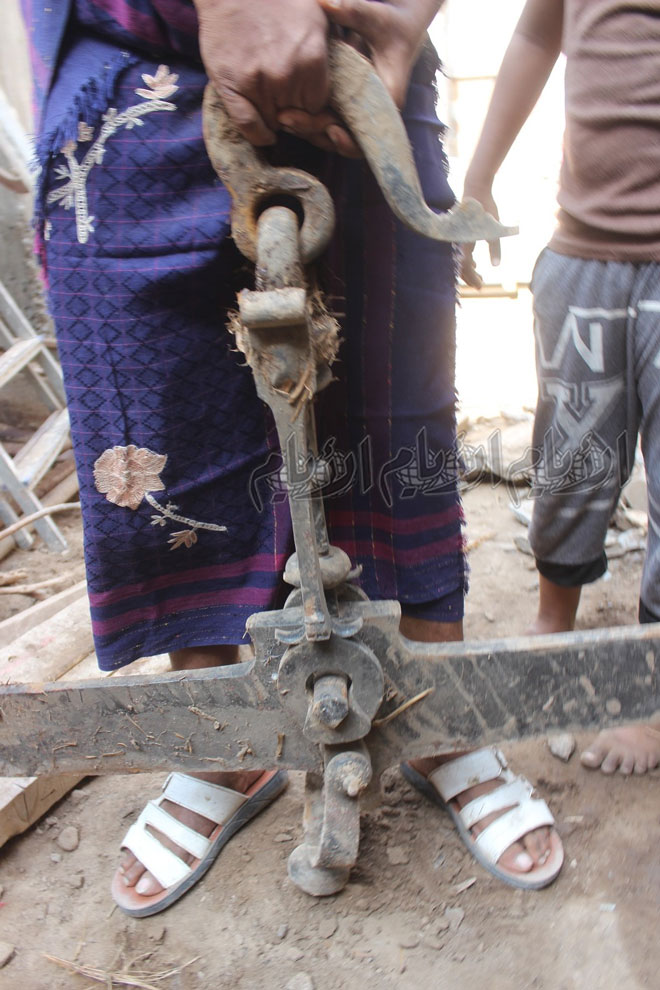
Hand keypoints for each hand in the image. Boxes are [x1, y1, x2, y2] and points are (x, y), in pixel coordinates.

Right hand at [193, 0, 329, 145]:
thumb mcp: (317, 15)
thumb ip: (333, 46)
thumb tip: (349, 80)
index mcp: (312, 58)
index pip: (319, 106)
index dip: (312, 108)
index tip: (305, 104)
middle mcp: (288, 74)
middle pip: (298, 117)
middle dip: (294, 114)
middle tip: (286, 102)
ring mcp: (259, 81)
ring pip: (275, 123)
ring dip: (274, 119)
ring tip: (271, 102)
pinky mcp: (233, 84)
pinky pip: (249, 126)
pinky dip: (258, 134)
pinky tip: (264, 132)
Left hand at [277, 0, 439, 153]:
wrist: (397, 22)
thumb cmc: (390, 20)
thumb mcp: (375, 16)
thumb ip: (353, 11)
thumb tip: (326, 1)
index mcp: (387, 99)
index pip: (370, 134)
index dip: (350, 140)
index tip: (329, 129)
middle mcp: (373, 112)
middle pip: (344, 139)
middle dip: (315, 131)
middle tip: (286, 119)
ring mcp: (358, 111)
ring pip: (332, 134)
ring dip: (308, 129)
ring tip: (282, 117)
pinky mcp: (345, 106)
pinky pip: (327, 121)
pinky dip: (309, 118)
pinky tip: (287, 111)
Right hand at [459, 182, 500, 288]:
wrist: (476, 188)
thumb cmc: (486, 208)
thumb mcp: (494, 230)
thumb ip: (495, 248)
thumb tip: (496, 266)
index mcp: (464, 242)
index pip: (465, 267)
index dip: (472, 278)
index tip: (481, 286)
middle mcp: (457, 241)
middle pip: (460, 266)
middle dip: (470, 277)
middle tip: (480, 285)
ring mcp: (456, 237)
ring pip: (459, 259)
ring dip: (468, 269)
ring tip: (479, 275)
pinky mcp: (457, 232)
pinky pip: (459, 251)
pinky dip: (466, 259)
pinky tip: (474, 261)